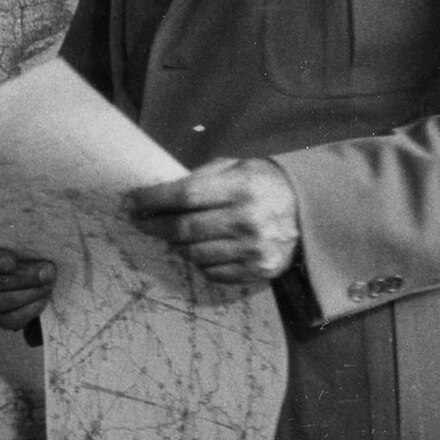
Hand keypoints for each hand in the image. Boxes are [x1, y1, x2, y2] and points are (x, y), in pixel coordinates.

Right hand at [0, 228, 55, 331]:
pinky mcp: (0, 314)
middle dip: (20, 279)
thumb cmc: (27, 241)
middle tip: (45, 272)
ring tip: (47, 286)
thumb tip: (33, 234)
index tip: (11, 262)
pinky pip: (6, 320)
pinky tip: (41, 300)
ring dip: (24, 295)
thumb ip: (22, 230)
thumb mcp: (22, 231)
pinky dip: (25, 313)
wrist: (38, 263)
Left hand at [127, 156, 299, 285]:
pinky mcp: (259, 271)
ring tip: (170, 234)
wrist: (310, 211)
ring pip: (194, 253)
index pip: (184, 196)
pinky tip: (198, 248)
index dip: (151, 200)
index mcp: (240, 188)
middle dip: (153, 225)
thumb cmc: (263, 183)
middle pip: (184, 229)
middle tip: (137, 221)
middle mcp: (247, 220)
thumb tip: (158, 194)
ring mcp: (254, 250)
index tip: (129, 201)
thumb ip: (200, 179)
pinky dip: (198, 261)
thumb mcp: (235, 167)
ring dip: (174, 244)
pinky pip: (213, 272)